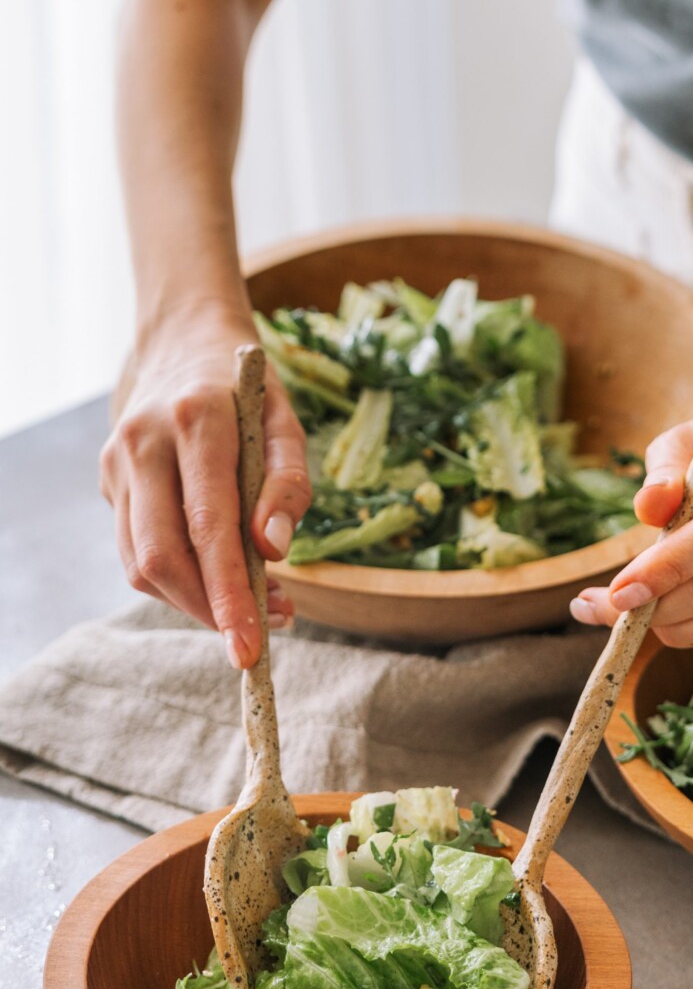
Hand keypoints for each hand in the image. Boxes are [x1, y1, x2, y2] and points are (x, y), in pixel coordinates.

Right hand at [99, 305, 310, 667]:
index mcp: (195, 419)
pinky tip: (219, 580)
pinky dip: (179, 582)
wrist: (184, 344)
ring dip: (196, 603)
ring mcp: (117, 463)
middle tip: (258, 638)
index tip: (253, 644)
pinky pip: (138, 553)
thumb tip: (273, 550)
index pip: (207, 523)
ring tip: (252, 606)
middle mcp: (143, 441)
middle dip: (208, 611)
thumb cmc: (248, 392)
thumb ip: (288, 483)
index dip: (228, 592)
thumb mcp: (286, 423)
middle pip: (162, 556)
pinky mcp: (108, 484)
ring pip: (141, 564)